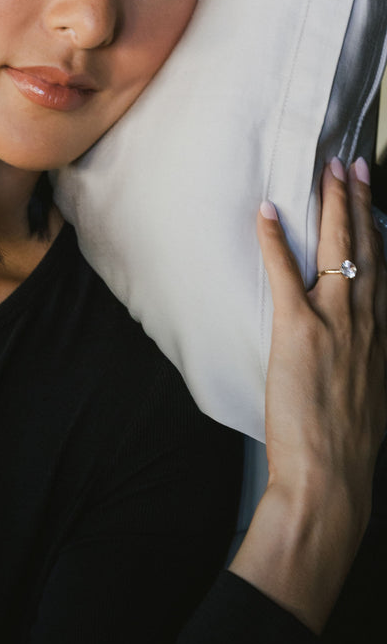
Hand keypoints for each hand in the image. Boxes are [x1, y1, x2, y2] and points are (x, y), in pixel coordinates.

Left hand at [258, 157, 386, 521]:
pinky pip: (286, 275)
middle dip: (361, 203)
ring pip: (339, 251)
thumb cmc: (344, 449)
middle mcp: (366, 323)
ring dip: (333, 206)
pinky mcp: (300, 333)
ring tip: (328, 170)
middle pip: (367, 249)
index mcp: (380, 339)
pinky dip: (276, 240)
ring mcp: (335, 324)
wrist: (330, 477)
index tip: (374, 205)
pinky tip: (268, 211)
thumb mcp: (369, 400)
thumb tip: (356, 358)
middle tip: (354, 165)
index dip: (378, 235)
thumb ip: (364, 368)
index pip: (382, 273)